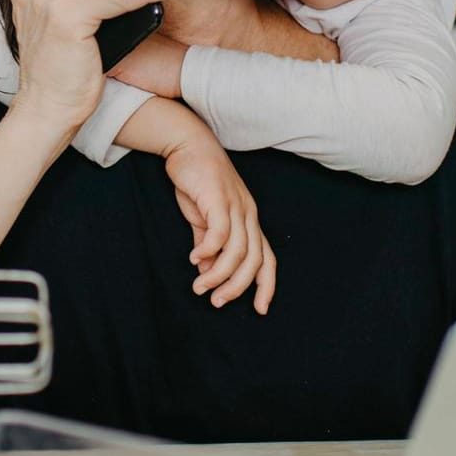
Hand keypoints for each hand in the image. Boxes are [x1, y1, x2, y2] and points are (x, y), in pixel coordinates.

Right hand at [163, 134, 275, 313]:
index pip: (267, 259)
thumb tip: (206, 270)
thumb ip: (207, 244)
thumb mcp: (203, 218)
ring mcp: (237, 206)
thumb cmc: (198, 182)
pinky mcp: (219, 199)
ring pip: (237, 251)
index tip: (260, 310)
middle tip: (217, 302)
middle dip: (237, 287)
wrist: (188, 145)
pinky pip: (219, 233)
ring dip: (219, 274)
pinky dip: (208, 250)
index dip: (266, 286)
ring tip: (200, 286)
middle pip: (254, 261)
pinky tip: (193, 259)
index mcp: (249, 222)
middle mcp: (248, 215)